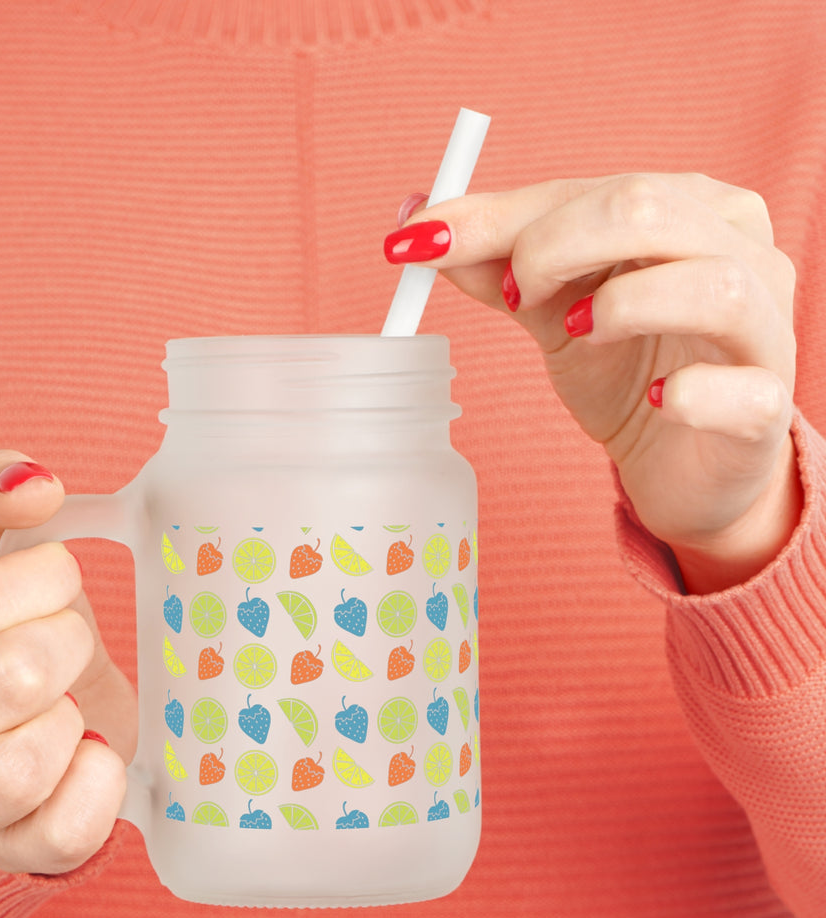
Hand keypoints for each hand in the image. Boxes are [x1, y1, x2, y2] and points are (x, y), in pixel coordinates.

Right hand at [0, 451, 134, 874]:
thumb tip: (32, 479)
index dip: (44, 581)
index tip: (57, 580)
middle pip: (11, 679)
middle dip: (67, 644)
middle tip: (67, 643)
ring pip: (24, 764)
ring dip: (72, 717)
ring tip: (67, 703)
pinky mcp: (8, 854)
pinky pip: (67, 829)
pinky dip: (99, 780)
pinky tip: (88, 750)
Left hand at [386, 174, 801, 592]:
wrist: (681, 462)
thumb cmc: (625, 370)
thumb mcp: (552, 311)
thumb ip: (496, 265)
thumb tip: (417, 222)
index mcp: (688, 210)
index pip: (590, 190)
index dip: (499, 216)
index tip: (420, 242)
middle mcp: (741, 251)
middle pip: (648, 210)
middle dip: (553, 246)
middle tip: (512, 296)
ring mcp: (765, 328)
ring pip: (712, 284)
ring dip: (622, 306)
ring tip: (575, 334)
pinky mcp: (767, 407)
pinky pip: (741, 390)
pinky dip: (691, 393)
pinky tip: (657, 401)